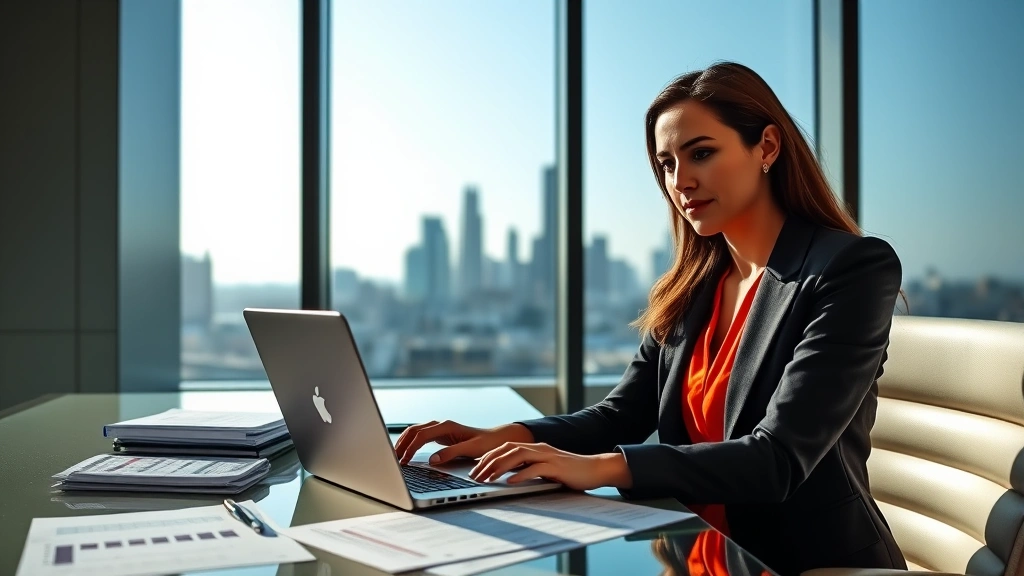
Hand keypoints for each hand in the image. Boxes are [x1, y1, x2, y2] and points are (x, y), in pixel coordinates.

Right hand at [393, 420, 533, 464]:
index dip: (410, 448)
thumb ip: (452, 453)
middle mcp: (442, 424)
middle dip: (401, 443)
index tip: (404, 461)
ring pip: (415, 431)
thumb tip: (433, 460)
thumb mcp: (472, 450)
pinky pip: (420, 435)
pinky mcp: (441, 434)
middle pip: (414, 430)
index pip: (421, 435)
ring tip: (395, 456)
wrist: (497, 439)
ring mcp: (441, 428)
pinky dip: (410, 442)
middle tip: (392, 459)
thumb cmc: (487, 443)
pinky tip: (406, 452)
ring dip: (403, 442)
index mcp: (447, 426)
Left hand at [470, 442, 632, 490]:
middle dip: (488, 461)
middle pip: (507, 449)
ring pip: (518, 455)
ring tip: (487, 477)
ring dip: (500, 466)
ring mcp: (548, 456)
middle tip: (475, 475)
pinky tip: (510, 482)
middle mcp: (539, 448)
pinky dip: (521, 475)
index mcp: (534, 448)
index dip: (488, 457)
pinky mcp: (557, 466)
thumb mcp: (544, 469)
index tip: (475, 468)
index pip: (505, 447)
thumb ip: (528, 468)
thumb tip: (507, 475)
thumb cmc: (569, 472)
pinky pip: (536, 468)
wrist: (595, 469)